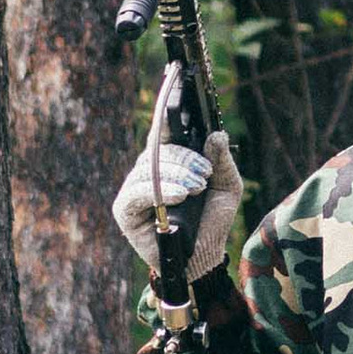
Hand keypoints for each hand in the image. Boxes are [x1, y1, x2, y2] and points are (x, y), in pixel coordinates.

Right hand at [112, 128, 243, 281]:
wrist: (203, 257)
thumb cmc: (211, 221)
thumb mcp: (227, 188)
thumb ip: (223, 161)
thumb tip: (216, 134)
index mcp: (169, 161)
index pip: (163, 132)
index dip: (166, 116)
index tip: (176, 96)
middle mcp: (148, 171)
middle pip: (159, 150)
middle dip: (186, 159)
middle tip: (205, 176)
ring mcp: (134, 189)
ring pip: (150, 169)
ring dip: (177, 176)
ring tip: (196, 189)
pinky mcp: (125, 210)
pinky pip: (137, 192)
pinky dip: (160, 191)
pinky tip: (179, 196)